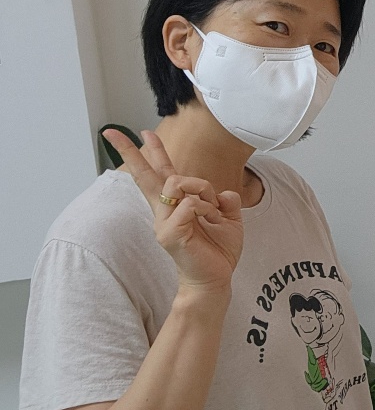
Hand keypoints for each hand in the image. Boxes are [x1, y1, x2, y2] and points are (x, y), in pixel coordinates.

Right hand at [104, 129, 243, 294]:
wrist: (216, 278)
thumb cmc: (219, 250)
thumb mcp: (228, 218)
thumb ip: (223, 201)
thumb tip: (221, 192)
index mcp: (176, 205)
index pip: (161, 174)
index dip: (153, 153)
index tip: (144, 133)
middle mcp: (164, 211)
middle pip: (145, 175)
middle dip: (129, 151)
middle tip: (111, 131)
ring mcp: (163, 222)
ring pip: (179, 182)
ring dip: (203, 191)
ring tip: (211, 212)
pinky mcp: (168, 233)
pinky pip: (190, 204)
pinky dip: (206, 208)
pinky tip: (210, 221)